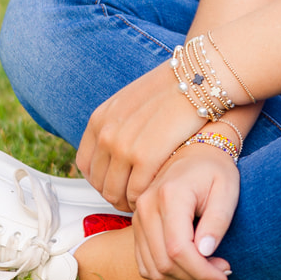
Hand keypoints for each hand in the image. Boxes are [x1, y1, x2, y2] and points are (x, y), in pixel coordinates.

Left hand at [76, 59, 196, 211]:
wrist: (195, 78)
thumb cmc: (170, 88)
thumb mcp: (129, 101)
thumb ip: (116, 123)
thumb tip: (113, 147)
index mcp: (99, 119)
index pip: (84, 164)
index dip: (98, 179)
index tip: (115, 182)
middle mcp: (106, 134)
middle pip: (98, 182)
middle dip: (113, 193)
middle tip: (131, 196)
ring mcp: (123, 146)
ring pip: (114, 191)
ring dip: (127, 200)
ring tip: (143, 198)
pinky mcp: (145, 157)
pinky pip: (136, 191)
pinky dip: (143, 198)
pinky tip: (154, 192)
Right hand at [132, 144, 239, 279]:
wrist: (195, 153)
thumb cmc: (214, 170)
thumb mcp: (227, 190)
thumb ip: (217, 221)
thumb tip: (205, 252)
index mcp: (170, 196)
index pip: (178, 250)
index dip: (201, 271)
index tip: (224, 277)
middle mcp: (146, 207)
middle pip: (164, 263)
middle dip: (195, 277)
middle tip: (221, 273)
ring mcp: (137, 218)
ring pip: (153, 268)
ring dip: (182, 279)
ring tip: (207, 269)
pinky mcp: (136, 226)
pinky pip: (146, 264)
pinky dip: (167, 274)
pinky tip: (190, 267)